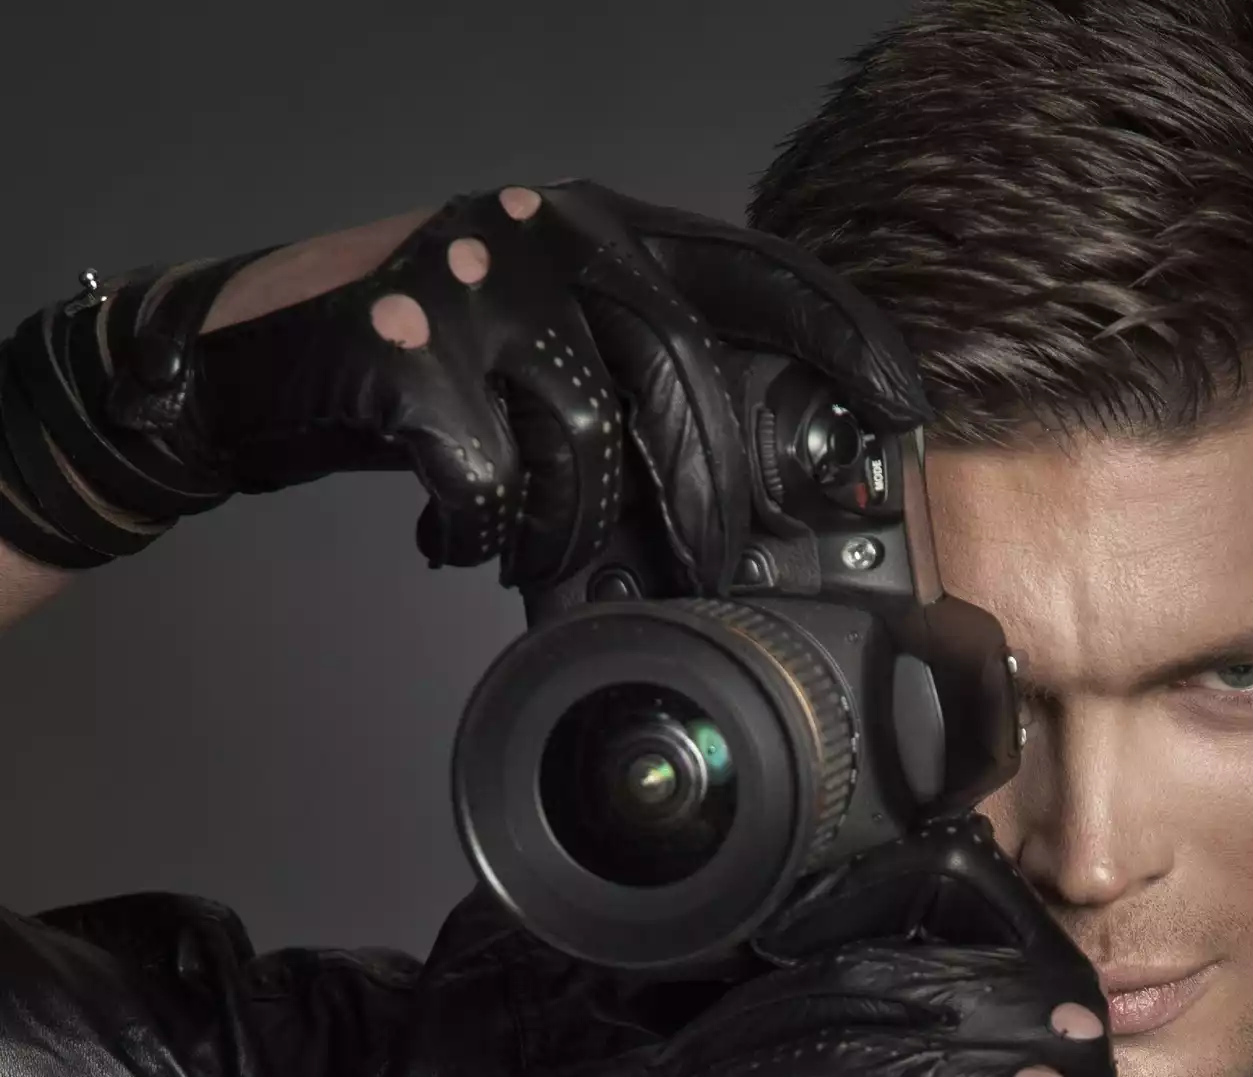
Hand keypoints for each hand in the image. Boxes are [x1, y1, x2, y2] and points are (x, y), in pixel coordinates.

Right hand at [18, 181, 928, 586]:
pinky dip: (484, 532)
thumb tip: (743, 493)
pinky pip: (497, 480)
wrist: (249, 354)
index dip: (842, 339)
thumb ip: (633, 377)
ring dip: (574, 533)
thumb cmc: (421, 360)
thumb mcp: (542, 339)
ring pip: (592, 443)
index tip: (901, 406)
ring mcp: (478, 281)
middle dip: (708, 506)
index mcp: (599, 225)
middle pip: (684, 384)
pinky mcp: (408, 346)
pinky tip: (454, 533)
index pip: (756, 271)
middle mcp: (549, 233)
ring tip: (535, 552)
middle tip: (708, 575)